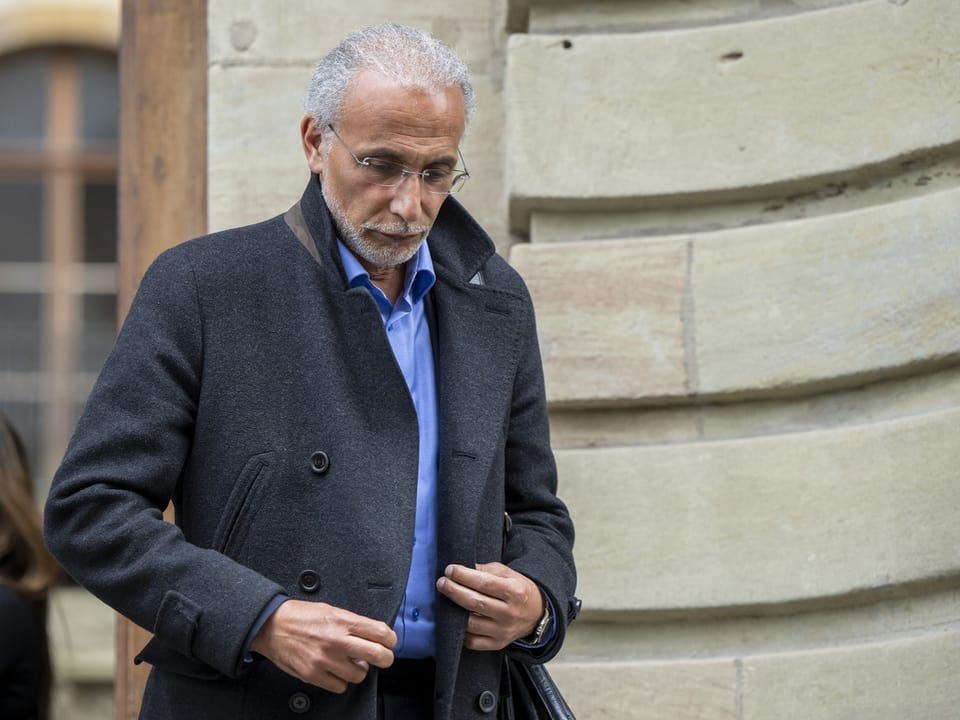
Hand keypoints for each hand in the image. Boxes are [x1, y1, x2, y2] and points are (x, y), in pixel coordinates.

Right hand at [250, 599, 396, 692]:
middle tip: (382, 658)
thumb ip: (352, 623)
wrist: (271, 625)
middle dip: (385, 658)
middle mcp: (337, 641)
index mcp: (343, 621)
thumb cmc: (300, 616)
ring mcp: (326, 660)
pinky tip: (336, 671)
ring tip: (350, 663)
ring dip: (358, 671)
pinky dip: (341, 681)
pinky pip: (340, 686)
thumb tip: (373, 635)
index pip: (381, 633)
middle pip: (378, 655)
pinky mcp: (314, 675)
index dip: (390, 639)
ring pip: (360, 675)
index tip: (389, 642)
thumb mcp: (331, 610)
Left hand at [436, 562, 544, 650]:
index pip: (484, 583)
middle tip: (441, 583)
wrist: (536, 614)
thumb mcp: (508, 574)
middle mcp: (509, 613)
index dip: (464, 576)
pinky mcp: (497, 644)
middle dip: (454, 591)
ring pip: (471, 624)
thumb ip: (486, 570)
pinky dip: (460, 632)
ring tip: (444, 600)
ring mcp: (502, 631)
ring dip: (453, 612)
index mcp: (514, 592)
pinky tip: (454, 621)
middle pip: (475, 603)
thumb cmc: (518, 590)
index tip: (450, 570)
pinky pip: (472, 641)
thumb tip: (462, 570)